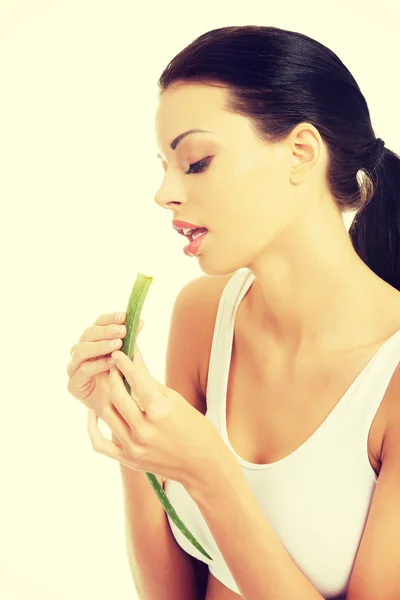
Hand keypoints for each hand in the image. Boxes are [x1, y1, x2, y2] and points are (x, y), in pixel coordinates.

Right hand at [66, 312, 143, 447]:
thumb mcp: (129, 358)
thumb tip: (140, 321)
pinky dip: (97, 364)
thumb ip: (131, 341)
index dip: (110, 318)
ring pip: (81, 349)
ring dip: (100, 345)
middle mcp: (81, 352)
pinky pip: (83, 370)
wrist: (119, 411)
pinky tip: (112, 362)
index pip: (98, 323)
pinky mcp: (74, 385)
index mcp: (93, 341)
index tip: (125, 315)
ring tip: (118, 344)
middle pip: (88, 334)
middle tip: (123, 330)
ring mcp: (74, 367)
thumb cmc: (124, 381)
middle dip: (106, 330)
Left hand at [86, 344, 225, 490]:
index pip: (136, 380)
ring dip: (107, 396)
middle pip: (118, 395)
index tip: (119, 353)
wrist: (203, 465)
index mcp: (160, 412)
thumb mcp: (176, 400)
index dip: (125, 363)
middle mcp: (145, 430)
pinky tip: (95, 413)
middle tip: (114, 366)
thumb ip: (151, 382)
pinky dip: (93, 427)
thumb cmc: (196, 429)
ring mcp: (134, 447)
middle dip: (114, 376)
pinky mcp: (129, 460)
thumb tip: (135, 360)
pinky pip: (100, 443)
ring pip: (107, 414)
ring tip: (111, 386)